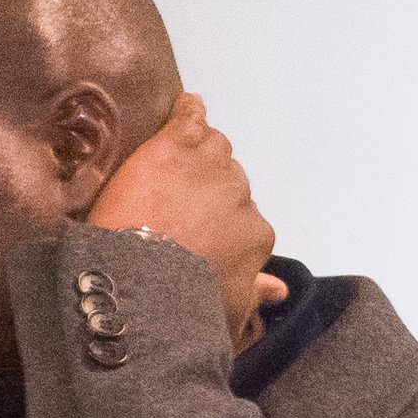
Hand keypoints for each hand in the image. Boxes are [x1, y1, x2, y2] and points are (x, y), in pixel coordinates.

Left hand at [87, 94, 285, 349]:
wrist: (140, 281)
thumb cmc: (179, 304)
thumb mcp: (225, 312)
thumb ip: (253, 295)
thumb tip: (278, 290)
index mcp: (254, 236)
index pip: (244, 219)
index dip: (218, 223)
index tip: (197, 232)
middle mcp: (239, 198)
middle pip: (228, 183)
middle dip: (206, 192)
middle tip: (175, 204)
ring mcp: (209, 169)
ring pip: (211, 151)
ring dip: (196, 155)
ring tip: (176, 163)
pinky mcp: (175, 149)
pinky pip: (188, 120)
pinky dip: (188, 112)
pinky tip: (186, 105)